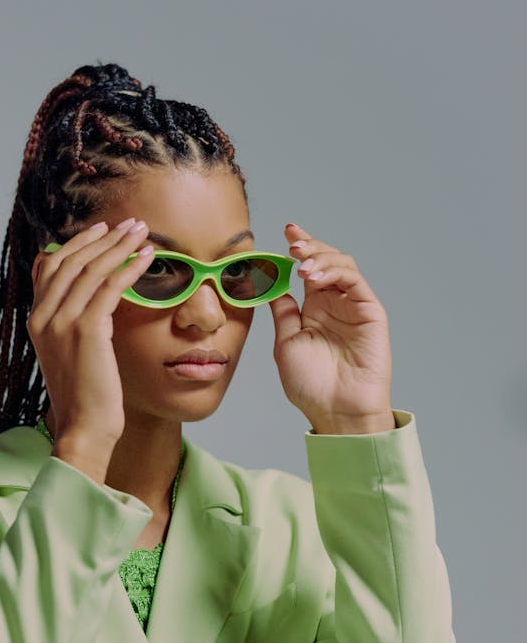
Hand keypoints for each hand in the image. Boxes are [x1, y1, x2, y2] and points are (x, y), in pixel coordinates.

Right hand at [28, 218, 154, 449]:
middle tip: (129, 223)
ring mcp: (62, 322)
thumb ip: (75, 325)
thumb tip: (97, 302)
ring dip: (119, 246)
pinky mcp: (86, 330)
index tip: (101, 230)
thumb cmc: (85, 397)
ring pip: (91, 269)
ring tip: (142, 232)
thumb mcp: (71, 354)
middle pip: (71, 260)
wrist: (83, 428)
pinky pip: (109, 287)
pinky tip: (146, 257)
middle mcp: (43, 316)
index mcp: (36, 320)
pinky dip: (129, 267)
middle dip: (102, 237)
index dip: (76, 244)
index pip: (50, 266)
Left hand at [268, 222, 393, 431]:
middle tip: (292, 242)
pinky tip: (314, 277)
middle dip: (309, 246)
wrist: (336, 411)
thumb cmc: (311, 386)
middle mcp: (335, 304)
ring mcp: (354, 307)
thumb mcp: (286, 343)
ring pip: (342, 265)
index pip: (308, 270)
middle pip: (325, 260)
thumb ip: (283, 313)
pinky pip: (355, 281)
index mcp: (315, 310)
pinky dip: (335, 272)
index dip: (300, 248)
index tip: (286, 232)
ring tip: (302, 265)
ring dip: (321, 257)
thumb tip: (272, 284)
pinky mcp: (370, 312)